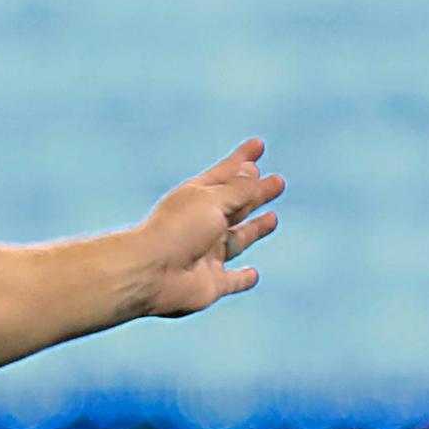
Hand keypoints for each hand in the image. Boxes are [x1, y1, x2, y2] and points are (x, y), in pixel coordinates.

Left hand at [132, 139, 282, 319]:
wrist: (150, 273)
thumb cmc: (178, 229)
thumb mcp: (213, 200)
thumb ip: (239, 190)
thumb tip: (253, 171)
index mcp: (198, 198)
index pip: (226, 173)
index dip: (243, 159)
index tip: (258, 145)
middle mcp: (202, 224)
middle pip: (236, 205)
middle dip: (256, 194)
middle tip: (277, 182)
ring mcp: (206, 254)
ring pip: (237, 240)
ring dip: (254, 229)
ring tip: (272, 218)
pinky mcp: (211, 283)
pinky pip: (232, 281)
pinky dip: (243, 279)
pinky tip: (252, 274)